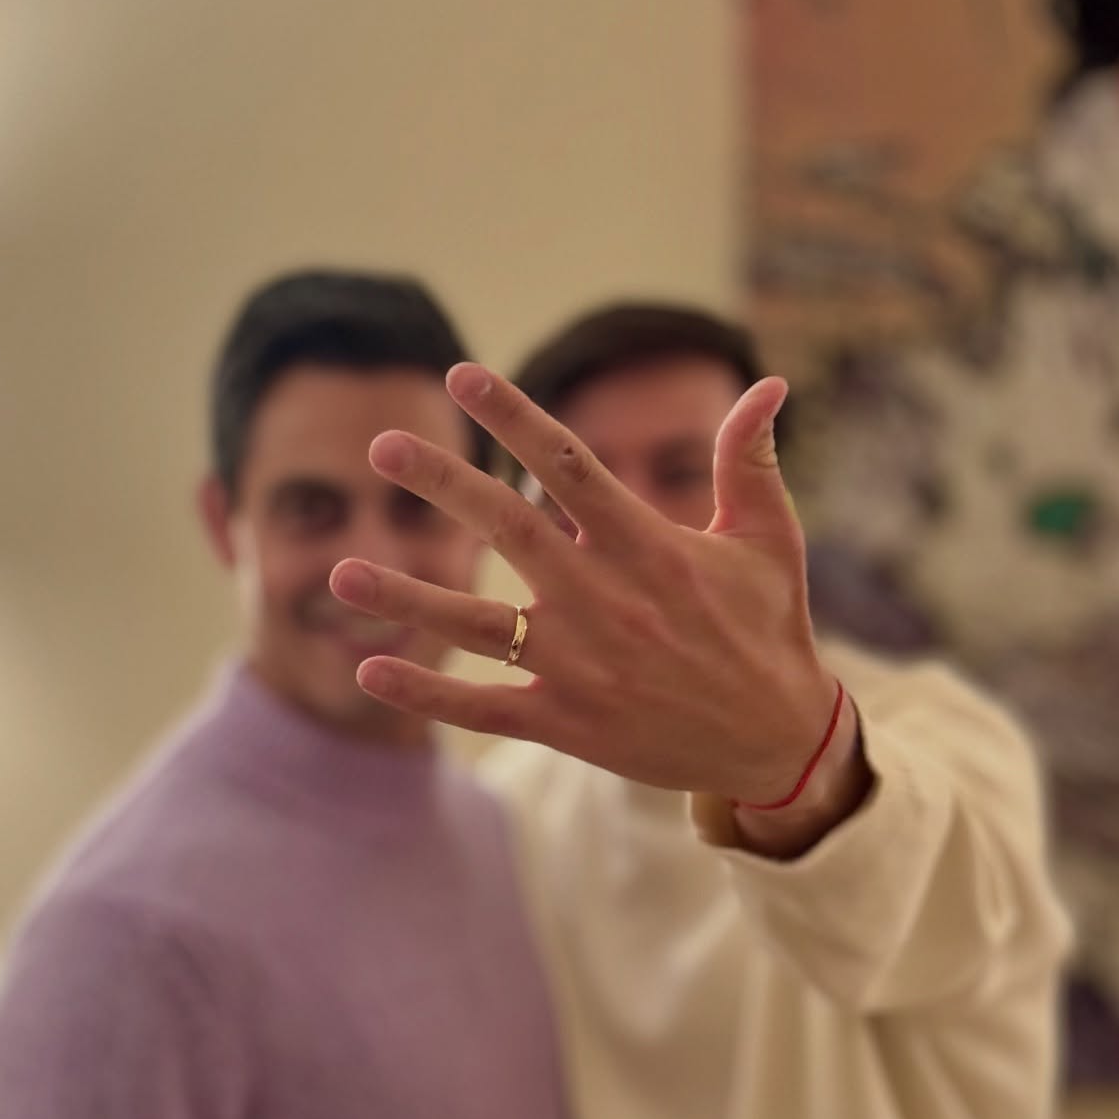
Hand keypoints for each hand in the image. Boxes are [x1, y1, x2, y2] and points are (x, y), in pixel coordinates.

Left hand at [329, 363, 843, 806]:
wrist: (777, 743)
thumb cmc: (767, 629)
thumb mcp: (768, 538)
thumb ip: (749, 460)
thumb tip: (769, 382)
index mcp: (648, 546)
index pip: (568, 466)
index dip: (514, 417)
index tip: (463, 376)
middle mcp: (604, 600)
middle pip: (508, 529)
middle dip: (443, 483)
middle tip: (384, 446)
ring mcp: (580, 666)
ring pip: (476, 626)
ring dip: (405, 597)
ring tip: (340, 570)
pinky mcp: (568, 724)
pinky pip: (483, 708)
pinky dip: (426, 694)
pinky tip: (369, 667)